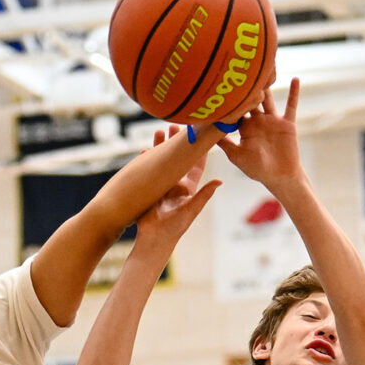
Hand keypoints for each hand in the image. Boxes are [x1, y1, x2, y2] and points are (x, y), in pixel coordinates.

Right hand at [135, 124, 221, 249]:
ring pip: (162, 161)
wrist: (155, 239)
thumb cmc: (176, 228)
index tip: (200, 133)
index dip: (198, 148)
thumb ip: (203, 195)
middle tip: (175, 125)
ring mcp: (161, 185)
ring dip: (160, 147)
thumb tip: (220, 181)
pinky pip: (147, 171)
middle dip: (175, 142)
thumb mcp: (191, 210)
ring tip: (158, 131)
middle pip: (177, 157)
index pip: (195, 164)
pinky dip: (146, 160)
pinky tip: (144, 150)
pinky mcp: (149, 189)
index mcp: (188, 188)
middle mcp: (176, 184)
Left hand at [218, 78, 301, 190]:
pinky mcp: (287, 123)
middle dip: (246, 87)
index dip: (230, 99)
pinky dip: (294, 93)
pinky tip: (295, 79)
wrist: (279, 176)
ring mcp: (273, 120)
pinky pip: (291, 105)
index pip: (236, 109)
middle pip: (251, 99)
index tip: (222, 84)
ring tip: (263, 68)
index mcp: (245, 128)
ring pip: (268, 98)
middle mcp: (258, 121)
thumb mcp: (237, 156)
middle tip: (239, 69)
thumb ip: (225, 144)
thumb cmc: (257, 169)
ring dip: (266, 86)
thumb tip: (208, 133)